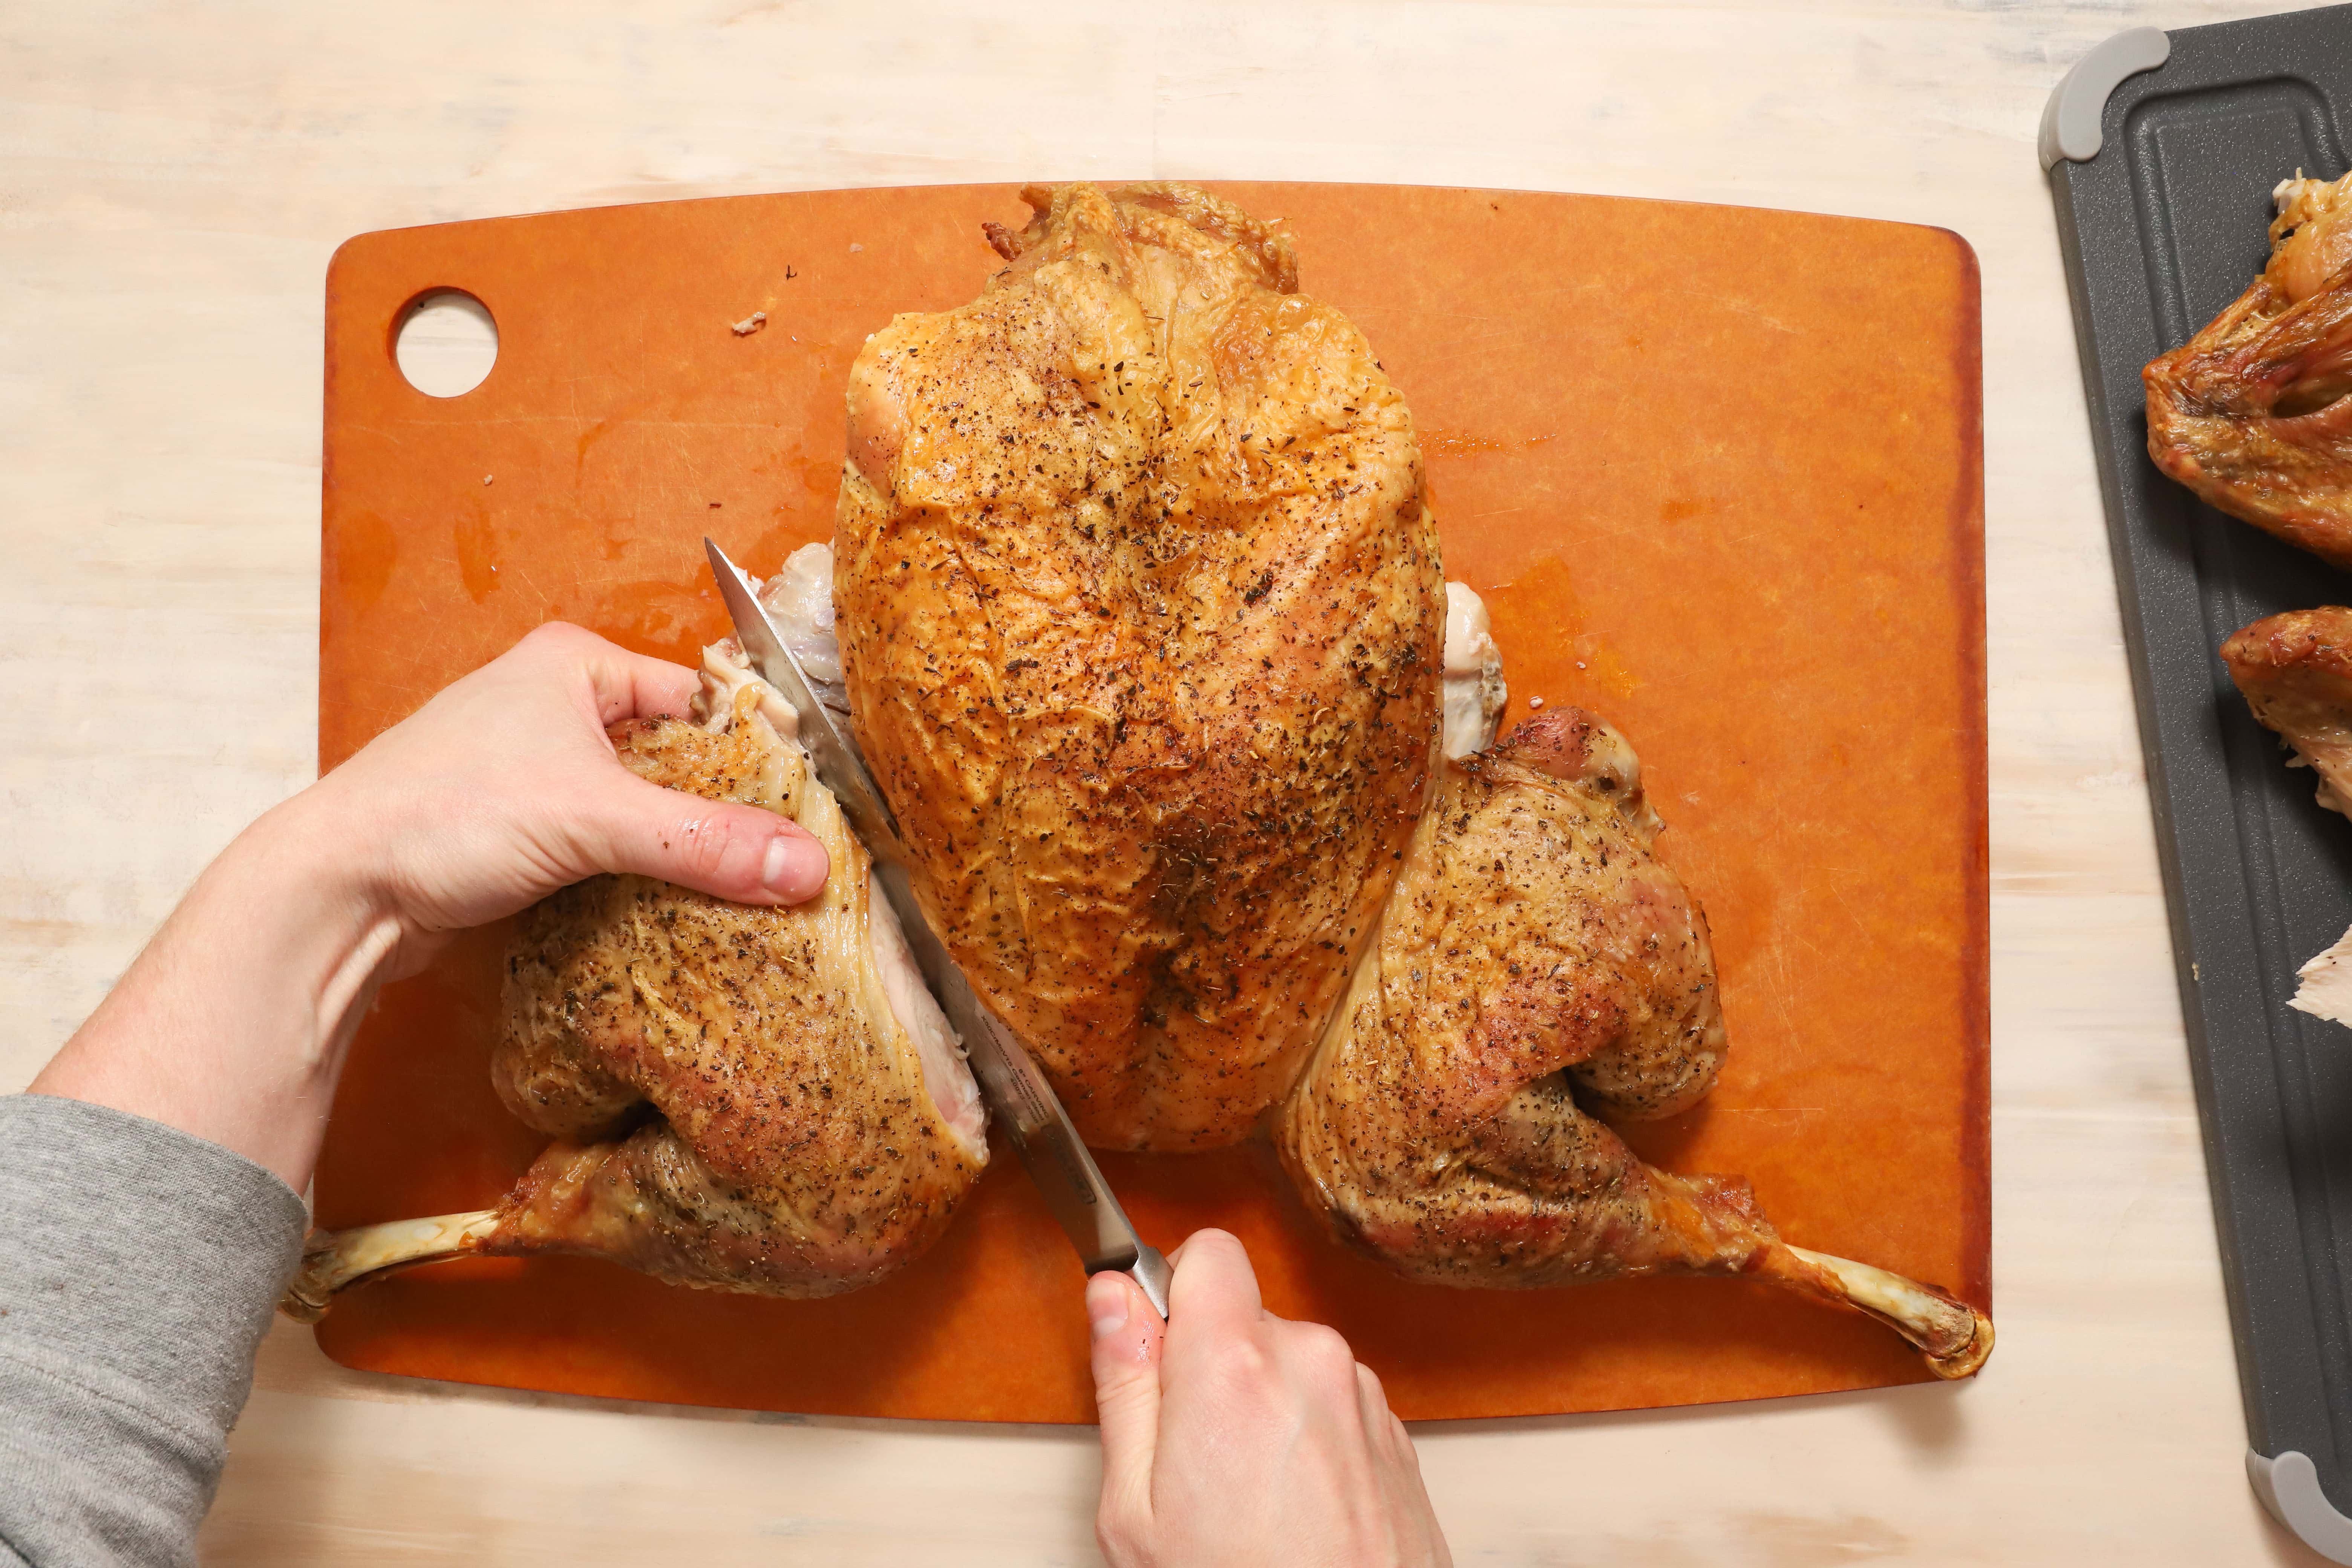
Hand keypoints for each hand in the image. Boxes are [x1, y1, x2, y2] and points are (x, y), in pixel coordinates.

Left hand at [33, 622, 827, 1187]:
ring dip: (671, 848)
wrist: (336, 889)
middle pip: (670, 757)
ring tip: (731, 889)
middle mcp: (549, 706)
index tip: (802, 808)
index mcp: (572, 665)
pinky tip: (662, 910)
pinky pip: (596, 847)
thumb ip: (705, 841)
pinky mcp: (510, 832)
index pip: (697, 699)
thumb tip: (807, 865)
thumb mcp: (595, 819)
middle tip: (775, 858)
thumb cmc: (441, 815)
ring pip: (632, 807)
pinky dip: (628, 876)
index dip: (752, 752)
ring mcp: (526, 770)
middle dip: (715, 809)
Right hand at [1087, 1230, 1450, 1567]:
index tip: (1155, 1349)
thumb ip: (1124, 1385)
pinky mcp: (1397, 1436)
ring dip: (1265, 1408)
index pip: (1206, 1251)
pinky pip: (1334, 1406)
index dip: (1172, 1292)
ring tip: (1248, 1501)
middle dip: (1212, 1366)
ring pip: (1291, 1364)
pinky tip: (1294, 1511)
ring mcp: (1364, 1398)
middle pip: (1246, 1317)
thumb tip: (1112, 1296)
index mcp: (1235, 1366)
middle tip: (1191, 1462)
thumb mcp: (1135, 1509)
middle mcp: (1312, 1361)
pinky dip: (1310, 1442)